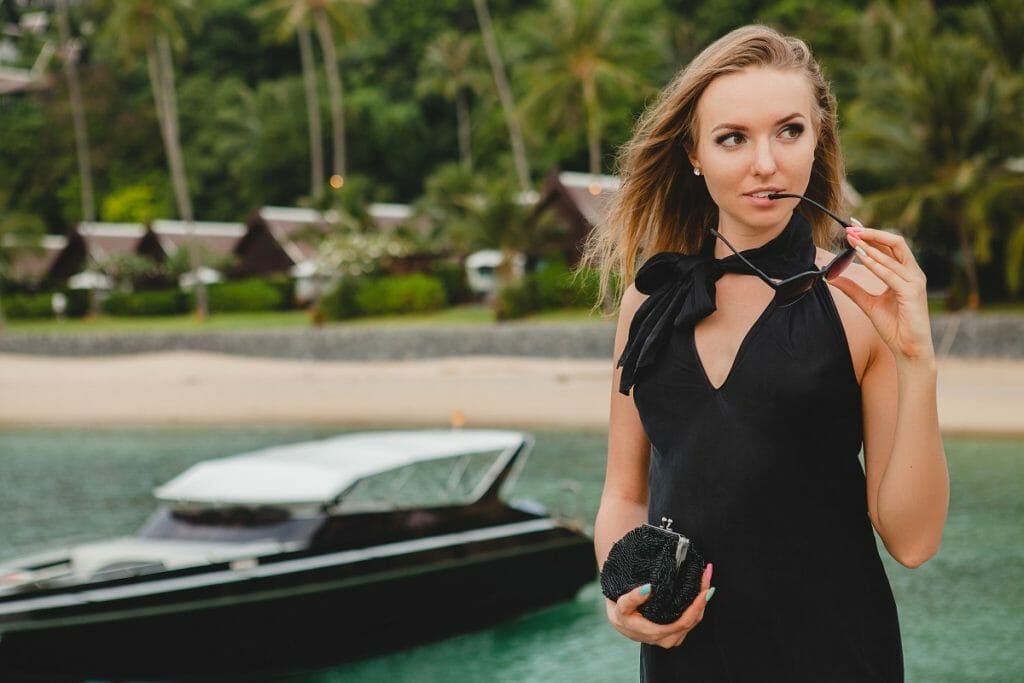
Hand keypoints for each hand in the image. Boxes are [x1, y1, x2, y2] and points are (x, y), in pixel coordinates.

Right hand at [605, 563, 713, 647]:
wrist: (619, 622)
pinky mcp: (675, 632)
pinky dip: (697, 604)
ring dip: (702, 599)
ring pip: (695, 619)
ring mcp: (673, 637)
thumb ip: (632, 598)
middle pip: (694, 619)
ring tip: (704, 577)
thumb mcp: (620, 606)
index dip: (698, 604)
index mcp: (657, 633)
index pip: (685, 621)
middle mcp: (668, 639)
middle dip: (703, 596)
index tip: (706, 586)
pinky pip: (691, 619)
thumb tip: (647, 588)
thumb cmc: (621, 615)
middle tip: (706, 573)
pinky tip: (698, 589)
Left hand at [829, 225, 934, 363]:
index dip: (872, 234)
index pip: (889, 247)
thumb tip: (833, 277)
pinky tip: (861, 257)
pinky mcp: (912, 292)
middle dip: (872, 233)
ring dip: (870, 245)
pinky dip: (875, 264)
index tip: (852, 226)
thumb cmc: (894, 327)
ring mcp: (915, 282)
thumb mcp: (868, 304)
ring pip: (893, 255)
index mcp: (905, 274)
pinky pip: (891, 274)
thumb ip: (853, 289)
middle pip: (895, 243)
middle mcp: (913, 274)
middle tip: (850, 229)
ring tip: (851, 238)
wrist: (908, 349)